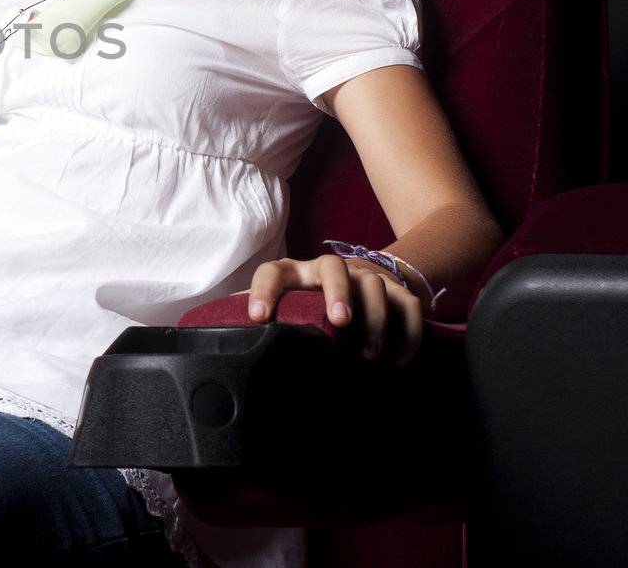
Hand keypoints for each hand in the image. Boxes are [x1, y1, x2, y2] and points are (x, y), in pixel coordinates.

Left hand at [240, 254, 423, 365]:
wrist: (362, 279)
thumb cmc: (309, 302)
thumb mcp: (283, 308)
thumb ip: (256, 318)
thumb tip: (218, 340)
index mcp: (294, 274)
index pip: (272, 272)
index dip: (263, 290)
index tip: (257, 317)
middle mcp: (328, 270)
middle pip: (331, 266)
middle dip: (337, 291)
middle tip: (339, 321)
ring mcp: (365, 276)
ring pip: (373, 285)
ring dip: (374, 318)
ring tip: (368, 355)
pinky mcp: (397, 289)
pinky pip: (408, 303)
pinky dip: (409, 331)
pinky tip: (400, 360)